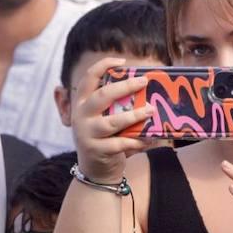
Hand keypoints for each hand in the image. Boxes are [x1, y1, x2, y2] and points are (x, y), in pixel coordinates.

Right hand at [71, 56, 154, 181]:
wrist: (94, 171)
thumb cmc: (105, 138)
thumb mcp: (104, 119)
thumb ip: (117, 106)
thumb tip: (147, 90)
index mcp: (82, 103)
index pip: (88, 79)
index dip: (103, 66)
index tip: (122, 61)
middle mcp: (81, 116)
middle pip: (101, 96)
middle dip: (124, 87)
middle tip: (144, 82)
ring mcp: (86, 134)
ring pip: (111, 122)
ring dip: (134, 115)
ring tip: (151, 110)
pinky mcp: (96, 150)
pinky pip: (120, 143)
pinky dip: (136, 140)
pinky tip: (149, 139)